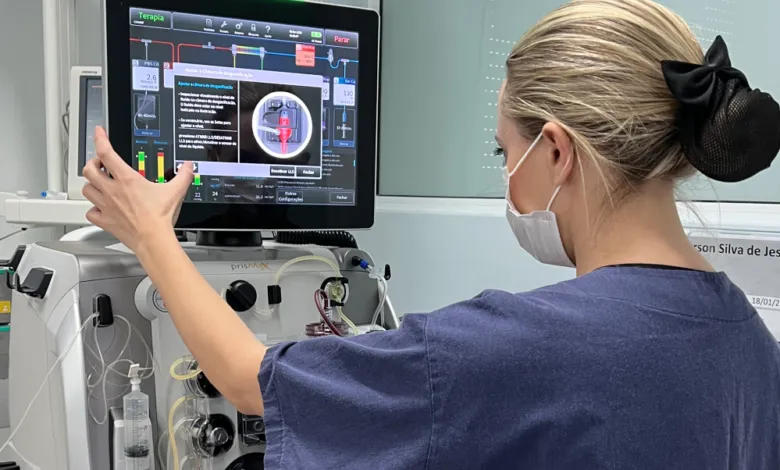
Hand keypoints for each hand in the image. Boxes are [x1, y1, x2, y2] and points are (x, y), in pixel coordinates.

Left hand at [82, 126, 193, 251]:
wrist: (153, 239)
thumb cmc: (160, 217)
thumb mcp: (175, 191)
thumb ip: (183, 176)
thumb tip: (188, 167)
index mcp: (127, 179)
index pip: (106, 152)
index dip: (100, 139)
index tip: (99, 132)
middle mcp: (112, 191)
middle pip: (89, 170)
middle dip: (92, 163)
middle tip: (99, 163)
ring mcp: (106, 206)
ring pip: (86, 189)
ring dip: (91, 184)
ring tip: (99, 184)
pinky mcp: (105, 221)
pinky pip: (90, 213)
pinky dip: (93, 209)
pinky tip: (100, 208)